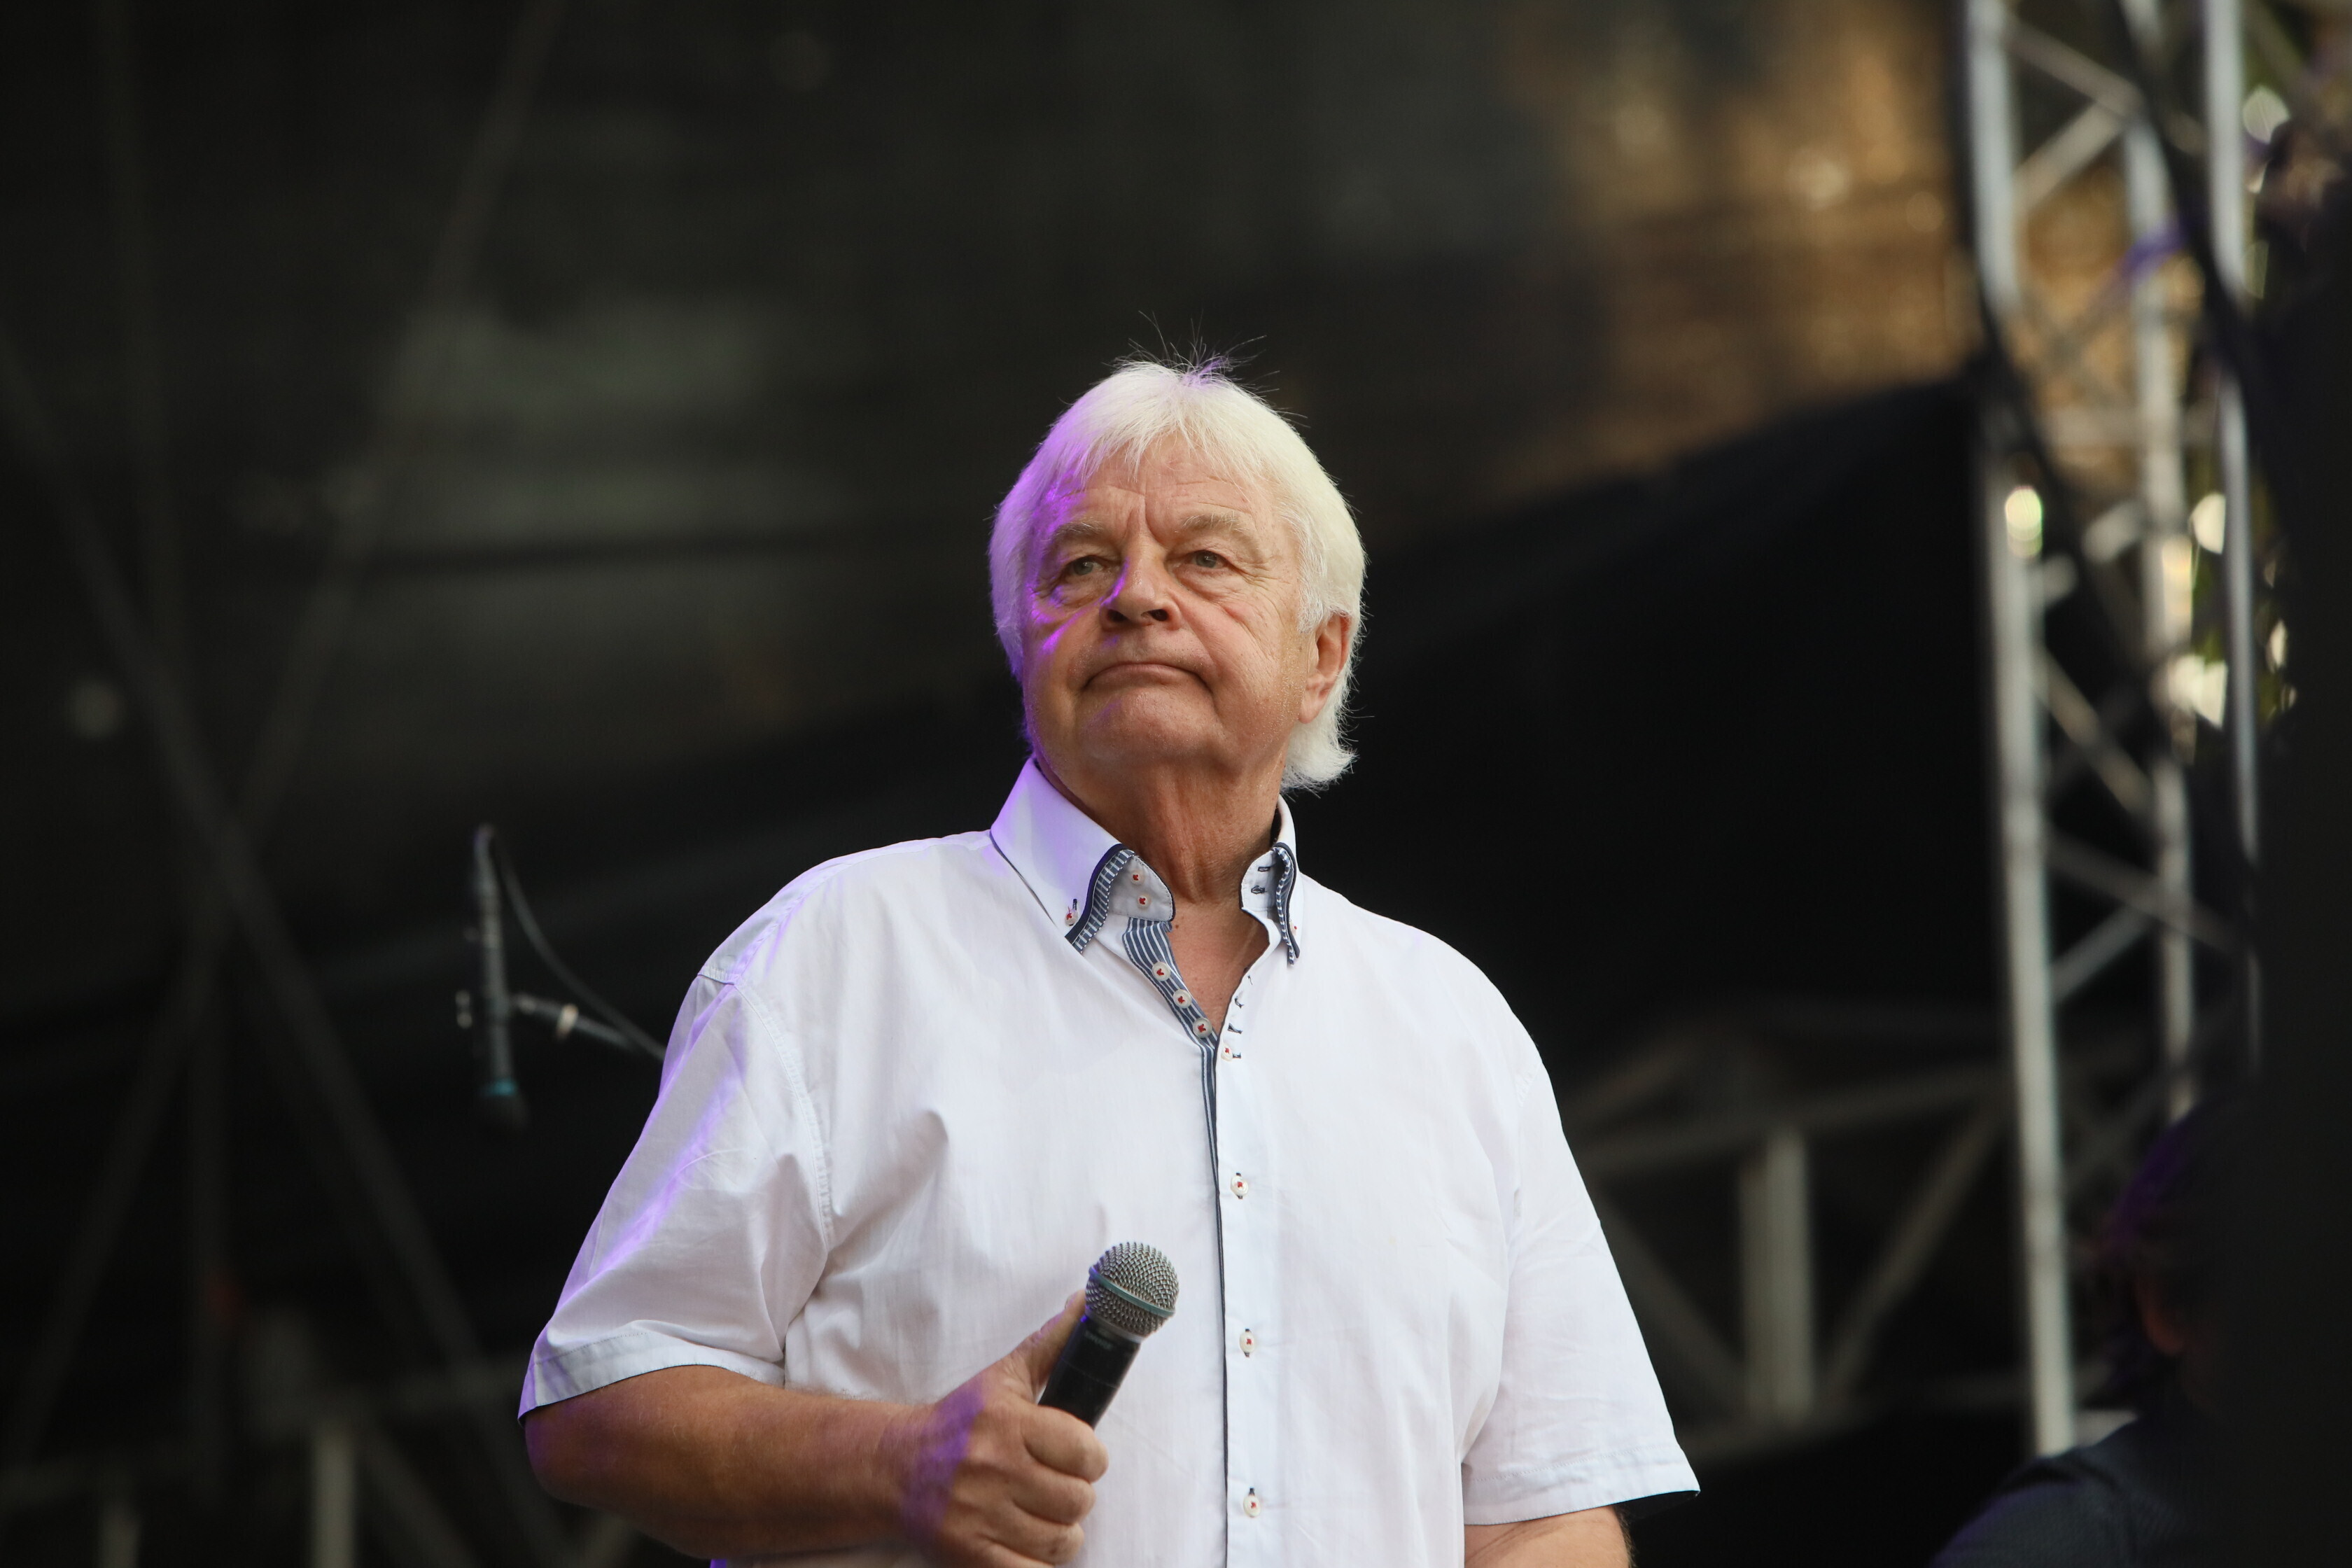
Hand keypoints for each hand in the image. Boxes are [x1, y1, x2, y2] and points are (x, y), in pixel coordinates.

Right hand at [894, 1295, 1108, 1566]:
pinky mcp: (969, 1555)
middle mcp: (992, 1467)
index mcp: (1007, 1422)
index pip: (1086, 1452)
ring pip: (1063, 1540)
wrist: (895, 1469)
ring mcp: (979, 1515)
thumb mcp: (1003, 1377)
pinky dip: (1038, 1562)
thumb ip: (1052, 1344)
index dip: (1089, 1457)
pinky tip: (1026, 1540)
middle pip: (1079, 1500)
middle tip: (1054, 1485)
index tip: (1075, 1456)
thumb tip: (1088, 1301)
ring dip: (1060, 1531)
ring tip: (1041, 1513)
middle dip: (1074, 1495)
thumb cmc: (959, 1422)